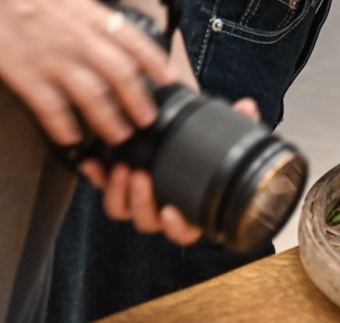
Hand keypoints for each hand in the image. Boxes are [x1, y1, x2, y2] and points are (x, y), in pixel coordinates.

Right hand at [0, 0, 172, 145]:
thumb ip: (90, 17)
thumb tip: (106, 30)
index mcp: (93, 17)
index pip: (136, 43)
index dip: (156, 63)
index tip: (169, 79)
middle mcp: (81, 40)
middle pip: (121, 75)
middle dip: (138, 101)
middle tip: (146, 119)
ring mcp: (55, 59)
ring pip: (93, 97)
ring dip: (109, 120)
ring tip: (117, 135)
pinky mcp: (27, 75)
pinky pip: (52, 108)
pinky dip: (64, 126)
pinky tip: (70, 138)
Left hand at [80, 97, 261, 242]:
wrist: (172, 133)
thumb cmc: (200, 146)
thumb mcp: (222, 135)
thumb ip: (237, 123)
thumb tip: (247, 107)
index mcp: (188, 209)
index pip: (184, 232)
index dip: (176, 227)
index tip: (171, 212)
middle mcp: (159, 209)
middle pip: (146, 221)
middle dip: (141, 201)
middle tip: (142, 176)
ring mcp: (135, 199)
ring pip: (121, 210)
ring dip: (120, 192)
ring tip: (123, 168)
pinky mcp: (114, 183)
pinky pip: (100, 187)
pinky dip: (95, 176)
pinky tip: (92, 162)